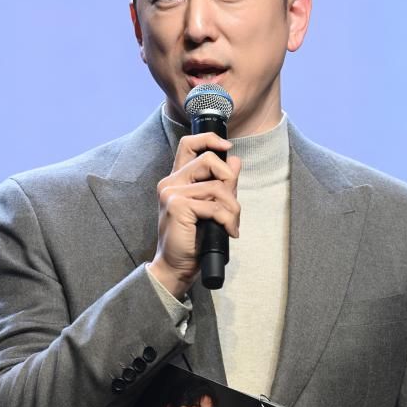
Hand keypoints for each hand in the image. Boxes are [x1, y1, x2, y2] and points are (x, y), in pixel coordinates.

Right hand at [148, 133, 240, 299]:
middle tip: (233, 204)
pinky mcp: (177, 205)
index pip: (189, 144)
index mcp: (177, 179)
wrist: (177, 266)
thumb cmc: (193, 239)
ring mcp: (171, 192)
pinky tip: (229, 231)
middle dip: (230, 180)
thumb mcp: (211, 207)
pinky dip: (228, 220)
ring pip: (216, 187)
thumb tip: (236, 160)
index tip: (227, 148)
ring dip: (232, 208)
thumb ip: (221, 183)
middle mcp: (171, 182)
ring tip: (232, 224)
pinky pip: (214, 206)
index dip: (210, 140)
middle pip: (208, 160)